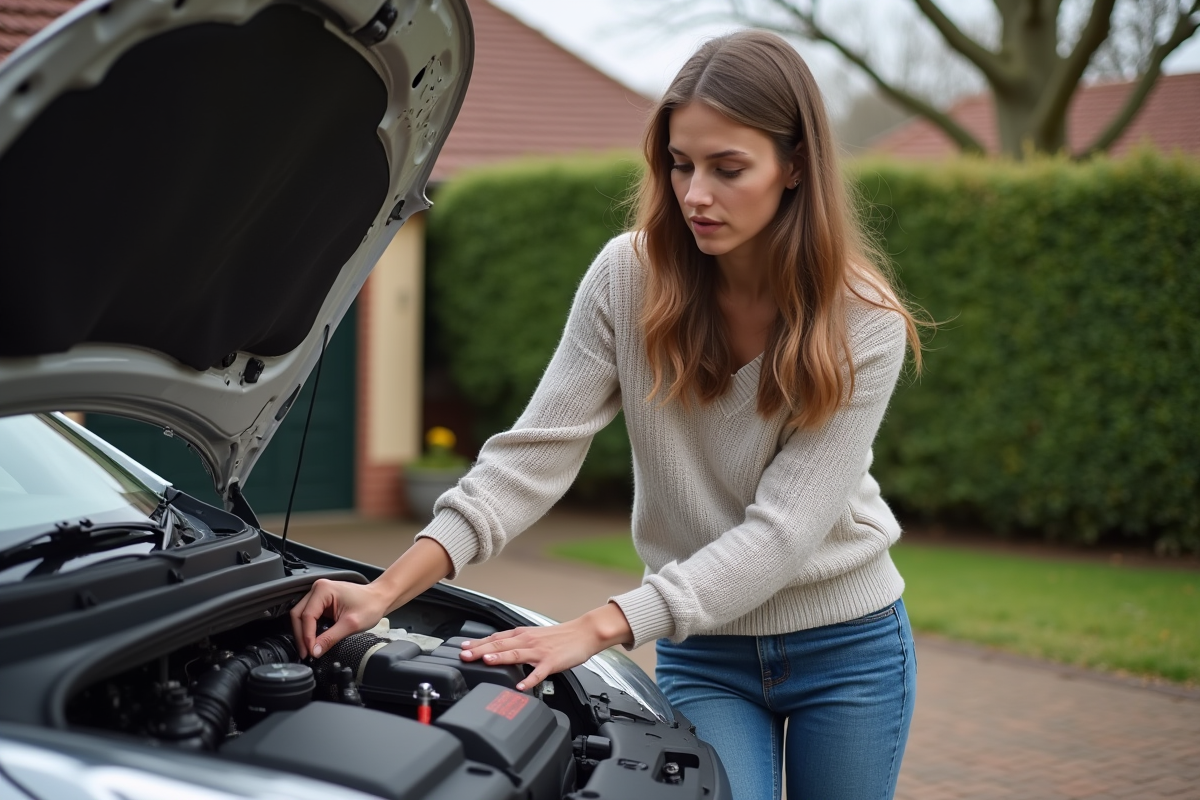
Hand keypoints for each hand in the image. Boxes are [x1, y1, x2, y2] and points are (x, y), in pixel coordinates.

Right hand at [289, 578, 391, 658]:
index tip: (310, 651)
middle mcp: (318, 589)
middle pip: (298, 615)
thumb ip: (330, 638)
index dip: (307, 636)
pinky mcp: (321, 602)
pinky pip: (308, 616)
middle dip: (301, 636)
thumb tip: (315, 651)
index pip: (307, 616)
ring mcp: (318, 595)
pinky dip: (309, 629)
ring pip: (300, 616)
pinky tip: (313, 640)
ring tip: (309, 649)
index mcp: (323, 589)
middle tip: (307, 653)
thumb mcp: (351, 625)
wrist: (380, 598)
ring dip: (303, 633)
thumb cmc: (370, 605)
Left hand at [458, 602, 632, 690]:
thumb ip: (517, 643)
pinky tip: (520, 686)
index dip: (478, 643)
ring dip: (500, 657)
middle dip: (481, 650)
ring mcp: (539, 652)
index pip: (496, 637)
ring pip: (516, 654)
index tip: (462, 647)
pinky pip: (538, 673)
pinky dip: (528, 679)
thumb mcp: (534, 636)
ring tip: (486, 661)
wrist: (584, 633)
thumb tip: (499, 649)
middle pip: (501, 644)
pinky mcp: (552, 662)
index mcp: (522, 634)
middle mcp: (528, 641)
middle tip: (465, 655)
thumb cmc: (560, 637)